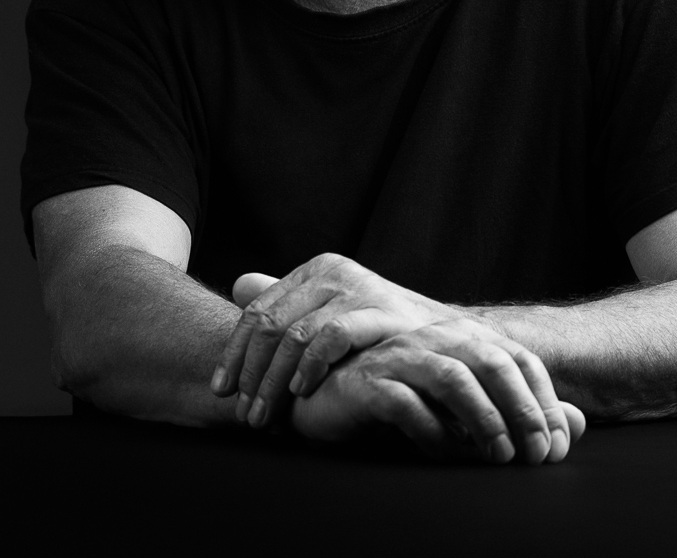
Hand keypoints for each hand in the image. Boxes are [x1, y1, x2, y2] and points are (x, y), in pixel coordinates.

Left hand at [210, 253, 456, 422]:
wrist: (446, 342)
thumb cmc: (380, 334)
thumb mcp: (330, 312)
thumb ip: (287, 299)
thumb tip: (238, 283)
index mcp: (316, 270)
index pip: (258, 310)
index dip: (235, 352)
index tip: (221, 390)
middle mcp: (333, 272)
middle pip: (269, 323)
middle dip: (250, 373)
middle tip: (242, 413)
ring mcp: (357, 288)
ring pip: (294, 334)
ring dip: (272, 380)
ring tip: (264, 414)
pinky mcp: (379, 309)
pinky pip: (331, 336)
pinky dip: (310, 365)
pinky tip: (300, 392)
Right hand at [289, 321, 585, 464]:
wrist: (330, 396)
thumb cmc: (407, 400)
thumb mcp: (469, 408)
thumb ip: (521, 413)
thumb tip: (578, 427)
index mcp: (465, 338)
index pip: (519, 358)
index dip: (544, 401)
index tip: (558, 446)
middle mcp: (436, 338)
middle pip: (491, 361)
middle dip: (521, 409)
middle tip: (537, 456)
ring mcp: (401, 356)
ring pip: (452, 376)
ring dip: (482, 418)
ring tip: (500, 456)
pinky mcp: (368, 382)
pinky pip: (406, 404)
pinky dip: (432, 432)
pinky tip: (446, 455)